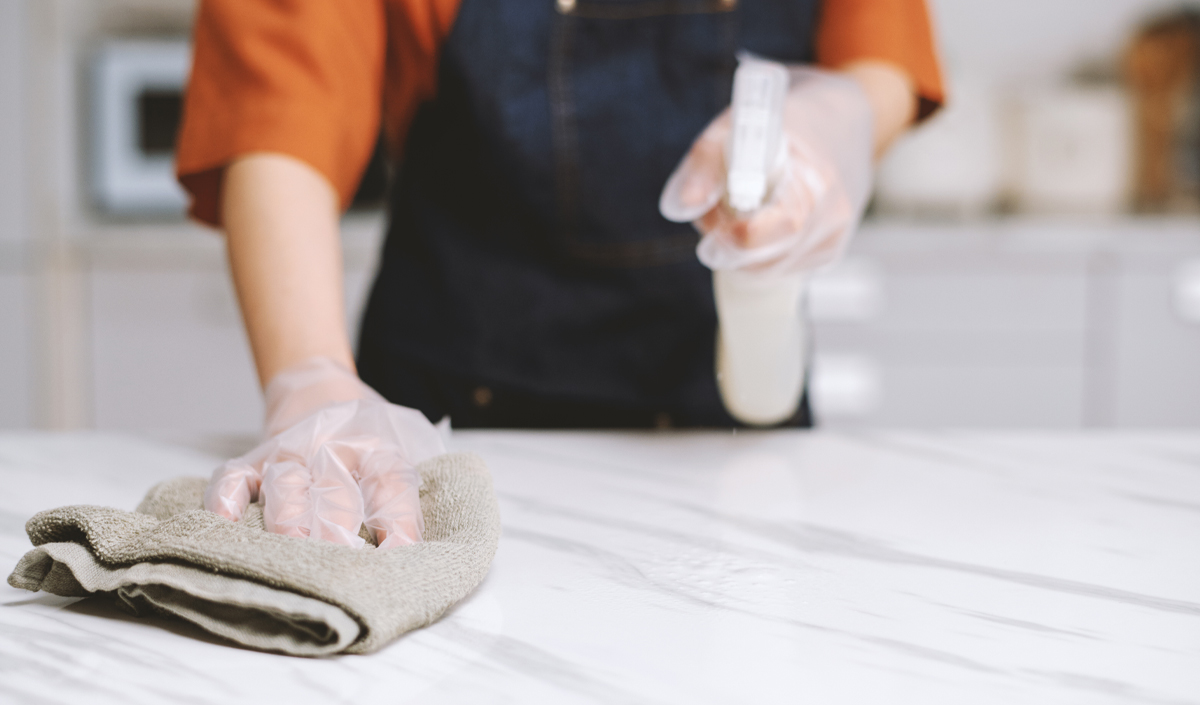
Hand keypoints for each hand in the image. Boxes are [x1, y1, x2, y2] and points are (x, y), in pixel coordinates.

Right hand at [203, 357, 444, 547]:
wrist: (321, 391)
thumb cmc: (371, 440)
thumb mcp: (408, 450)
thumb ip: (412, 495)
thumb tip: (423, 556)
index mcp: (378, 448)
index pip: (391, 483)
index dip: (398, 520)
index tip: (400, 555)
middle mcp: (333, 448)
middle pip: (335, 487)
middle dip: (338, 529)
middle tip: (344, 565)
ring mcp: (290, 453)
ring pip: (285, 483)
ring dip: (288, 518)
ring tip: (292, 549)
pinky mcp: (254, 460)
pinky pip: (233, 477)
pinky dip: (224, 498)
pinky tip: (224, 522)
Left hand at [660, 64, 874, 276]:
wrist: (842, 125)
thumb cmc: (783, 126)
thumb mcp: (736, 126)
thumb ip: (704, 164)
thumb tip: (682, 206)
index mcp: (814, 178)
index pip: (774, 227)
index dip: (734, 235)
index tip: (712, 227)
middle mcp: (832, 212)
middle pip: (764, 257)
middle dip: (728, 245)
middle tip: (715, 218)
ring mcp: (834, 237)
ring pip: (768, 271)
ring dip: (739, 252)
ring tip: (737, 215)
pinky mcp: (829, 253)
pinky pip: (780, 271)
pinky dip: (758, 255)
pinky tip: (761, 226)